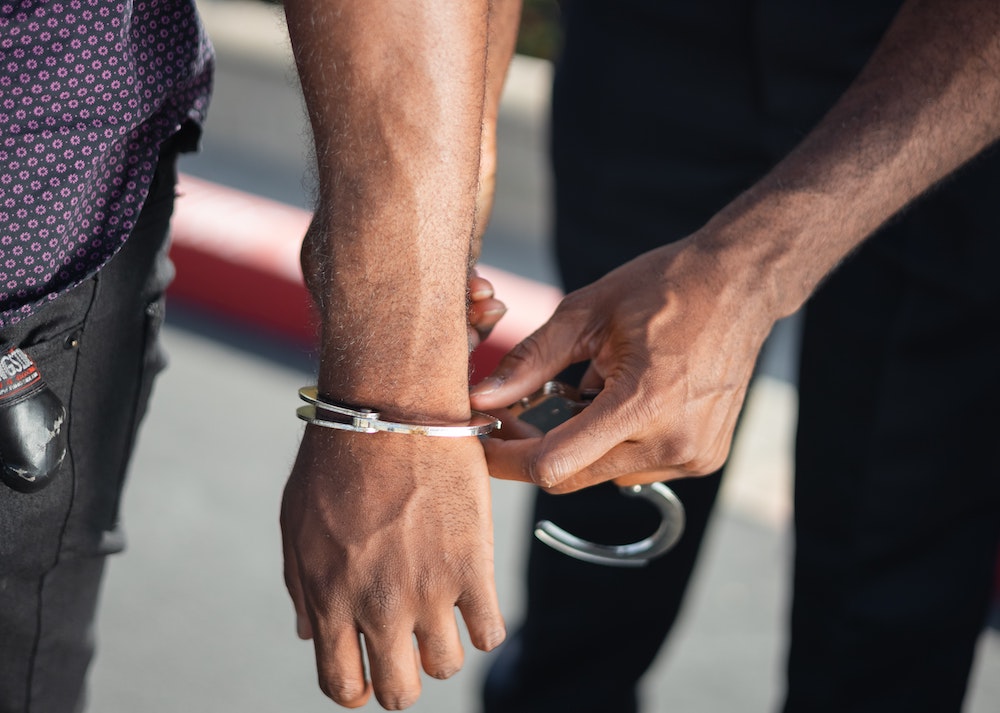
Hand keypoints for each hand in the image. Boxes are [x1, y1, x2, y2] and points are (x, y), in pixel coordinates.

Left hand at [281, 427, 504, 709]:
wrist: (392, 411)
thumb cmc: (338, 462)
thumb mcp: (298, 527)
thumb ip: (303, 589)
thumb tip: (308, 634)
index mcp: (329, 600)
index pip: (343, 685)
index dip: (358, 688)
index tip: (369, 674)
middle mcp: (379, 606)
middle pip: (398, 692)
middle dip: (401, 680)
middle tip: (408, 650)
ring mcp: (430, 590)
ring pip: (447, 665)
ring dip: (442, 646)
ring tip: (441, 610)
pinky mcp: (473, 565)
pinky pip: (491, 633)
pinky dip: (484, 625)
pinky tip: (473, 597)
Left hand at [470, 236, 775, 492]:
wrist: (740, 285)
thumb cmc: (665, 288)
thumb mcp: (586, 314)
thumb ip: (530, 361)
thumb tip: (482, 397)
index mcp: (642, 403)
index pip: (553, 463)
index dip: (505, 460)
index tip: (480, 441)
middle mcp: (672, 442)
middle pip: (572, 476)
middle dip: (534, 450)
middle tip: (514, 414)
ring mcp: (693, 456)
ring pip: (602, 475)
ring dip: (580, 445)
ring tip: (590, 391)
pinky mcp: (704, 459)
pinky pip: (636, 468)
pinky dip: (616, 443)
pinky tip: (628, 401)